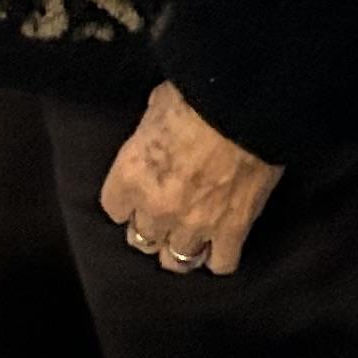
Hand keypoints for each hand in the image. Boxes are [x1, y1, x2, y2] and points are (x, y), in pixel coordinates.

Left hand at [99, 84, 283, 278]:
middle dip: (151, 227)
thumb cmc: (197, 94)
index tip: (136, 193)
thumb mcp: (157, 103)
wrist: (243, 105)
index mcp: (131, 175)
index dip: (126, 201)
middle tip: (164, 215)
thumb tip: (159, 126)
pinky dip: (220, 257)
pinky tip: (222, 245)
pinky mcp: (232, 229)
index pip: (114, 208)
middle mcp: (156, 207)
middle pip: (142, 239)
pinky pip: (221, 263)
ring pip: (177, 260)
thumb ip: (152, 128)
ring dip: (181, 248)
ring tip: (189, 238)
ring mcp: (195, 224)